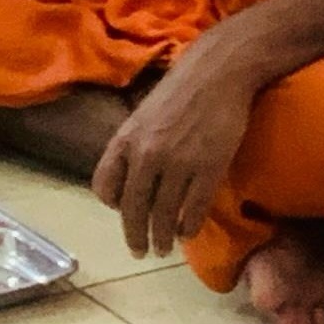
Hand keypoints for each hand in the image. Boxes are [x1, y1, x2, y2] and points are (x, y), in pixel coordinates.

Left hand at [95, 39, 263, 259]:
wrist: (219, 71)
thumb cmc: (181, 90)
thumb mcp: (144, 115)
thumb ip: (135, 145)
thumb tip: (132, 177)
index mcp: (126, 141)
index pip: (105, 187)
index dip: (112, 205)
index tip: (121, 213)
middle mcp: (146, 156)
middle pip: (133, 210)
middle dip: (136, 236)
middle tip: (141, 251)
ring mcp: (178, 164)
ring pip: (163, 216)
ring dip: (163, 238)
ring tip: (165, 248)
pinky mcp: (208, 169)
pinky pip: (193, 210)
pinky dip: (189, 227)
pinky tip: (188, 232)